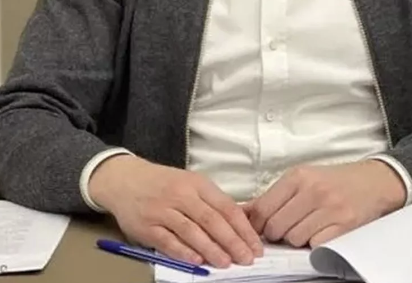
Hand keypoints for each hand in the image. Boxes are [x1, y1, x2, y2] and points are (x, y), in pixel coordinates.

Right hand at [88, 155, 262, 267]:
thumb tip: (241, 223)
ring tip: (226, 262)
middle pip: (212, 220)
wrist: (125, 179)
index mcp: (197, 183)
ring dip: (211, 249)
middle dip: (232, 241)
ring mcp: (163, 210)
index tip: (255, 244)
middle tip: (247, 258)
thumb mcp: (190, 183)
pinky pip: (168, 241)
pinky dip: (183, 251)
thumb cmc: (163, 183)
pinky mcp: (147, 226)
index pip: (226, 206)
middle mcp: (181, 195)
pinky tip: (197, 260)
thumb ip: (212, 201)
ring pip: (192, 231)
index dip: (243, 228)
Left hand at [244, 160, 405, 247]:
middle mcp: (312, 190)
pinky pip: (316, 245)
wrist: (373, 182)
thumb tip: (241, 211)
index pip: (262, 208)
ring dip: (296, 239)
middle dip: (277, 234)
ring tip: (306, 228)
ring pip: (294, 238)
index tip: (262, 228)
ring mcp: (329, 208)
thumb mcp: (302, 179)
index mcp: (297, 176)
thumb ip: (272, 196)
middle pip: (276, 227)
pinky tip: (319, 233)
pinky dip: (314, 244)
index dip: (258, 224)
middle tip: (286, 229)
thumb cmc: (333, 181)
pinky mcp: (345, 225)